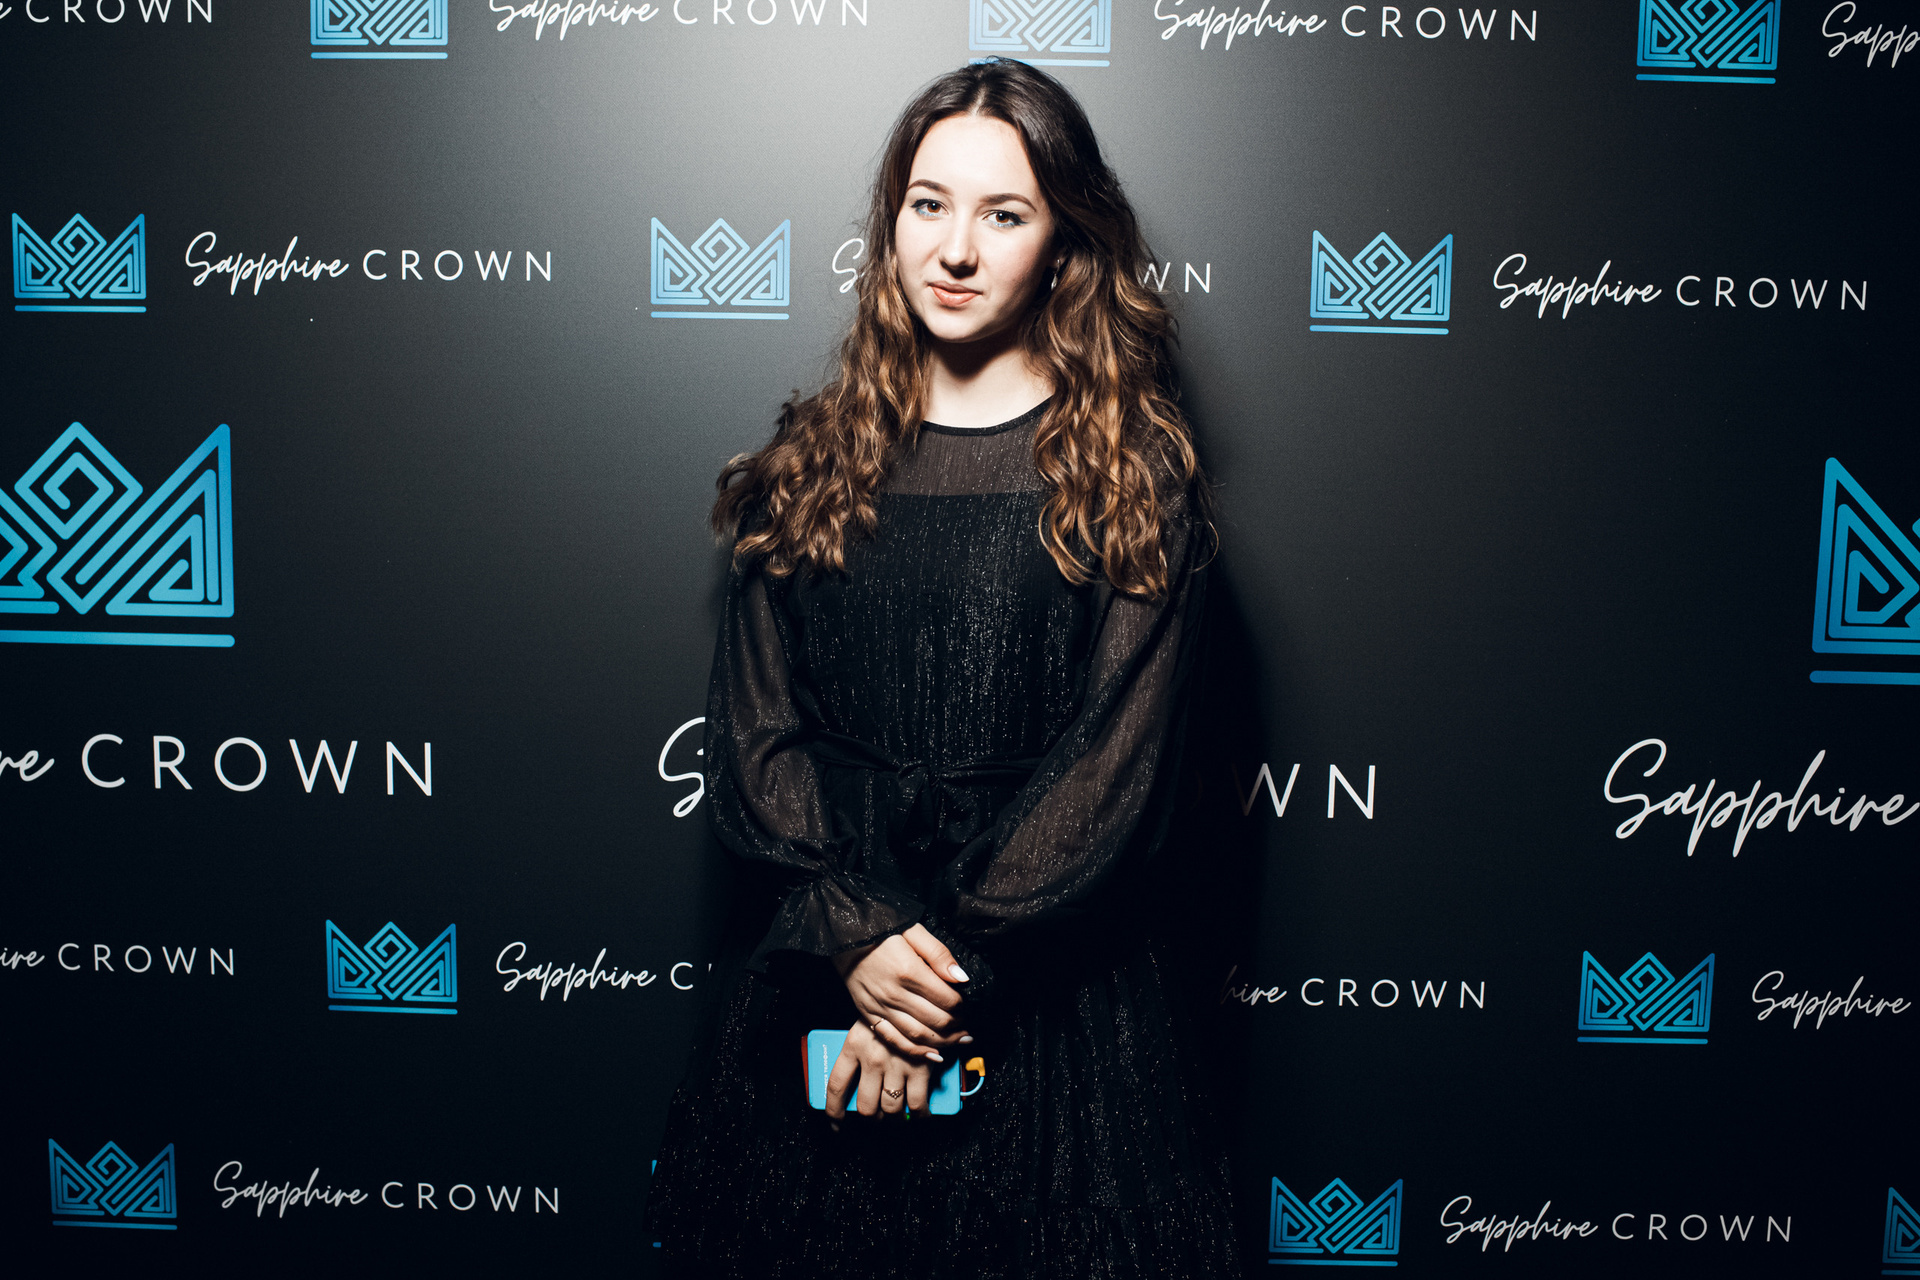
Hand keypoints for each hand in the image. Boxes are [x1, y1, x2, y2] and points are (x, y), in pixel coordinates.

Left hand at [824, 1019, 933, 1118]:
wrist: (920, 996)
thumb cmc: (892, 1012)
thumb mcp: (867, 1025)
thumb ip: (859, 1052)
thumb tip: (856, 1086)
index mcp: (853, 1045)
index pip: (835, 1086)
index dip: (834, 1111)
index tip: (836, 1124)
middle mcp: (872, 1058)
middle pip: (866, 1106)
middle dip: (871, 1118)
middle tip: (877, 1117)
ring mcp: (896, 1065)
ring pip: (891, 1109)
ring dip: (894, 1118)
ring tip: (897, 1116)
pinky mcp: (920, 1068)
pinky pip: (917, 1104)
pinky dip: (919, 1115)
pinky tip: (920, 1114)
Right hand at [833, 923, 970, 1061]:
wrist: (842, 937)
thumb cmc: (880, 931)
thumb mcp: (913, 930)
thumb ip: (939, 954)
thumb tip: (961, 978)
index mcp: (909, 971)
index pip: (946, 999)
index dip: (962, 1005)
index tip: (967, 1004)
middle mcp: (895, 994)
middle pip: (936, 1020)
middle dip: (957, 1027)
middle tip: (968, 1027)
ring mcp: (880, 1007)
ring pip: (918, 1035)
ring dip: (943, 1042)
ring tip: (958, 1042)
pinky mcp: (868, 1015)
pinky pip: (894, 1040)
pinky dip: (915, 1051)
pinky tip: (932, 1054)